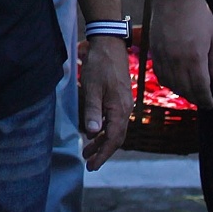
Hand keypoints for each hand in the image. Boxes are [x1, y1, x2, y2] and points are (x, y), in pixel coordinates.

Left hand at [79, 35, 130, 168]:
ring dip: (101, 141)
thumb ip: (92, 110)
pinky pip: (113, 121)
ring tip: (87, 151)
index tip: (92, 165)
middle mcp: (125, 110)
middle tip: (88, 163)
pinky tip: (94, 132)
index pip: (113, 139)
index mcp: (119, 110)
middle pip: (116, 138)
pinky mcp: (119, 99)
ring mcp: (123, 104)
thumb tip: (91, 132)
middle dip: (102, 151)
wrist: (109, 46)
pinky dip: (103, 129)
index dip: (103, 154)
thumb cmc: (99, 66)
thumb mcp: (92, 88)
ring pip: (114, 130)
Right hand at [151, 0, 212, 109]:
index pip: (200, 87)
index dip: (206, 99)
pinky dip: (167, 81)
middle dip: (195, 98)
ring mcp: (163, 55)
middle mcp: (177, 60)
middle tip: (202, 102)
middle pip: (185, 88)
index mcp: (195, 58)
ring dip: (181, 91)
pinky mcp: (154, 49)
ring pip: (170, 83)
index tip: (210, 105)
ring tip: (189, 94)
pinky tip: (173, 82)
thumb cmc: (198, 14)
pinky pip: (159, 72)